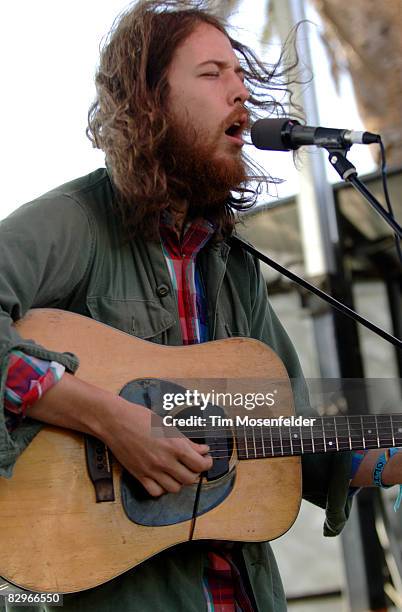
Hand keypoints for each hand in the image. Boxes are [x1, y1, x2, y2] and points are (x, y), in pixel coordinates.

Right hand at [27, 373, 212, 497]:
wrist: (115, 421)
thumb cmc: (140, 418)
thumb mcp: (167, 425)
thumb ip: (186, 441)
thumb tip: (202, 450)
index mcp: (175, 445)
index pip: (200, 465)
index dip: (207, 463)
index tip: (206, 458)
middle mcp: (165, 461)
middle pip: (189, 479)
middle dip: (195, 472)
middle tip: (193, 464)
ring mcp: (151, 470)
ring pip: (174, 488)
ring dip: (179, 481)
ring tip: (177, 471)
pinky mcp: (139, 475)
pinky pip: (156, 492)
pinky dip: (161, 488)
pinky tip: (162, 478)